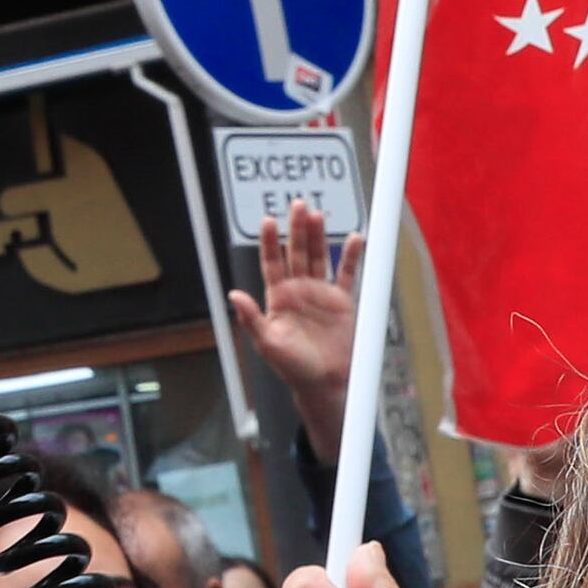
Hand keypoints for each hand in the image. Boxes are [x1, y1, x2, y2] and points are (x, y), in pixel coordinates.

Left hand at [230, 204, 359, 460]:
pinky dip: (350, 256)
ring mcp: (320, 293)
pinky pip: (347, 274)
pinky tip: (354, 239)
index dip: (269, 242)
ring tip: (318, 214)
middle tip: (297, 204)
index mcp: (277, 297)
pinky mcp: (341, 301)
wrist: (324, 383)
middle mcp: (298, 290)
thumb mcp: (267, 343)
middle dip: (296, 230)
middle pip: (296, 253)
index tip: (267, 221)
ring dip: (318, 236)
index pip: (271, 262)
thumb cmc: (292, 367)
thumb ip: (251, 319)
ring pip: (319, 257)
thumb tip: (234, 295)